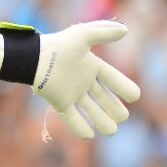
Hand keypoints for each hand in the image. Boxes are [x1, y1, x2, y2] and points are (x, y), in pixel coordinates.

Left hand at [33, 20, 140, 138]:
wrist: (32, 58)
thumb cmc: (57, 45)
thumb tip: (126, 30)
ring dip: (102, 121)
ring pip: (91, 110)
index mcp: (92, 66)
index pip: (114, 80)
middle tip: (122, 116)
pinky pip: (72, 118)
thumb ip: (103, 32)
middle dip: (115, 109)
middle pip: (104, 99)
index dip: (124, 88)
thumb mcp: (82, 35)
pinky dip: (80, 127)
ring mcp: (72, 93)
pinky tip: (90, 136)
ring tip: (111, 130)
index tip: (134, 96)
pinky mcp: (59, 102)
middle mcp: (83, 81)